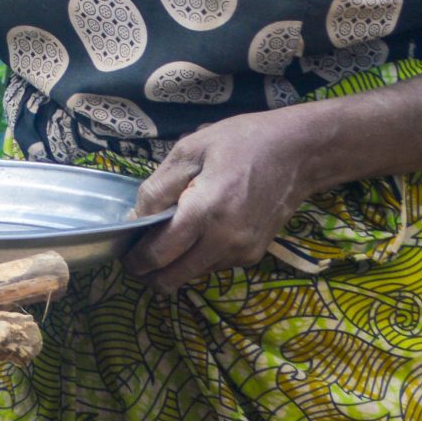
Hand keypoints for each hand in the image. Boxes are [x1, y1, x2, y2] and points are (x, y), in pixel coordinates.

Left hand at [123, 111, 321, 291]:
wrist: (298, 153)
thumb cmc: (241, 143)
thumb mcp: (190, 150)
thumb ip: (158, 187)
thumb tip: (137, 217)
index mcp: (205, 212)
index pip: (158, 254)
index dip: (134, 260)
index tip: (123, 253)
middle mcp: (225, 241)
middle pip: (173, 278)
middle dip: (149, 272)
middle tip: (137, 254)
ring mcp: (242, 252)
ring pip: (193, 275)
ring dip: (174, 265)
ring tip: (168, 235)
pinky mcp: (254, 255)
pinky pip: (213, 265)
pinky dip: (197, 257)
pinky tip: (196, 232)